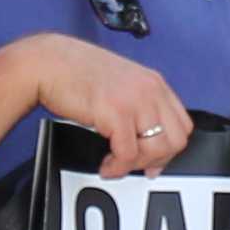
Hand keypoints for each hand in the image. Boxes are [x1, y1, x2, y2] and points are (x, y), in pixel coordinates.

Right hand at [28, 35, 194, 169]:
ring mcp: (135, 99)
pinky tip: (105, 164)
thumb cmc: (76, 73)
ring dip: (135, 164)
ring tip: (115, 164)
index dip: (169, 148)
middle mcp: (150, 89)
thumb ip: (138, 107)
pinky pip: (128, 153)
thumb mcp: (120, 84)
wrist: (47, 63)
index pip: (182, 124)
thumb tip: (146, 141)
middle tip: (134, 166)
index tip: (152, 159)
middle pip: (175, 140)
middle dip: (155, 160)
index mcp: (154, 82)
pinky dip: (117, 166)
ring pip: (156, 149)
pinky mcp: (116, 112)